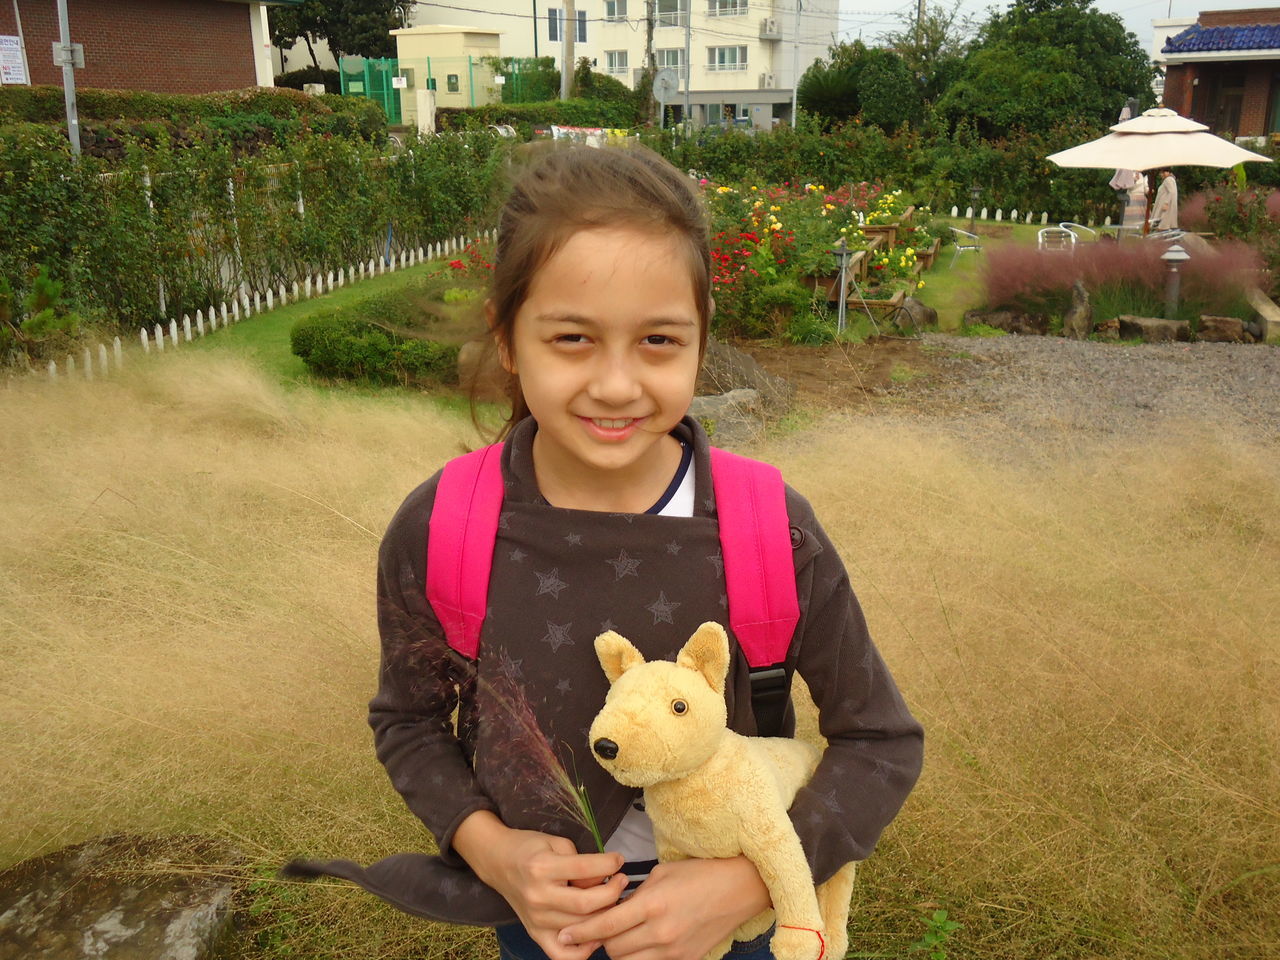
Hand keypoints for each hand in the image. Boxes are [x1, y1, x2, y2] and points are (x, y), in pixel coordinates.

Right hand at [454, 811, 625, 959]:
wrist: (498, 861)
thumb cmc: (531, 848)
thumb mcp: (556, 843)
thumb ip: (580, 861)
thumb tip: (603, 881)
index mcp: (542, 868)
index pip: (584, 869)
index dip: (609, 864)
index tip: (619, 860)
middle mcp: (538, 897)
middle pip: (586, 904)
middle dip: (612, 893)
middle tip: (622, 881)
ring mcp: (536, 919)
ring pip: (580, 928)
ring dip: (603, 916)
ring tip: (611, 903)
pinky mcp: (534, 933)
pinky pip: (562, 954)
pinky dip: (583, 949)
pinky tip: (594, 934)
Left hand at [556, 856, 770, 959]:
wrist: (740, 888)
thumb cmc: (700, 873)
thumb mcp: (662, 874)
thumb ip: (635, 894)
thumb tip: (612, 906)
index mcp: (652, 905)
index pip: (605, 926)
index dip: (580, 933)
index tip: (563, 935)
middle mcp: (661, 932)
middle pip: (613, 950)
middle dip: (600, 940)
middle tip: (598, 928)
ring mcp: (674, 950)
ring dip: (619, 950)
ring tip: (620, 934)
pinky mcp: (685, 959)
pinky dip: (640, 955)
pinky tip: (642, 939)